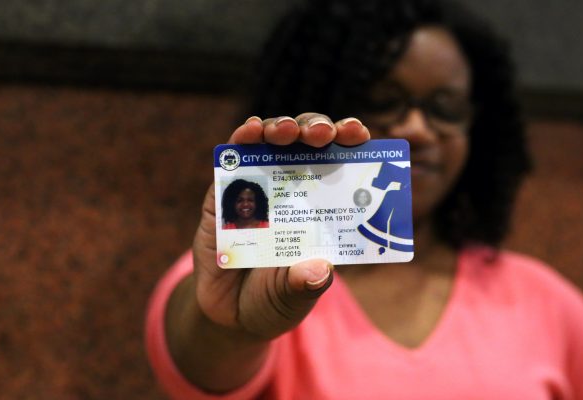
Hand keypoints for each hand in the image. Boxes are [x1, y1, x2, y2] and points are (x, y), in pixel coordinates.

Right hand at [193, 113, 369, 338]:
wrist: (228, 316)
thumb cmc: (274, 300)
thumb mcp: (294, 297)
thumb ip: (305, 285)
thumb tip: (320, 270)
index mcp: (323, 207)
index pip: (342, 164)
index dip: (350, 143)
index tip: (358, 135)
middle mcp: (294, 190)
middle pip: (308, 145)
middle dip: (316, 129)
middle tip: (322, 134)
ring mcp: (259, 188)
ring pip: (272, 144)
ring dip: (280, 128)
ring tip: (285, 131)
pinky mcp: (224, 195)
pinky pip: (233, 162)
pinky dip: (242, 141)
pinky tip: (250, 132)